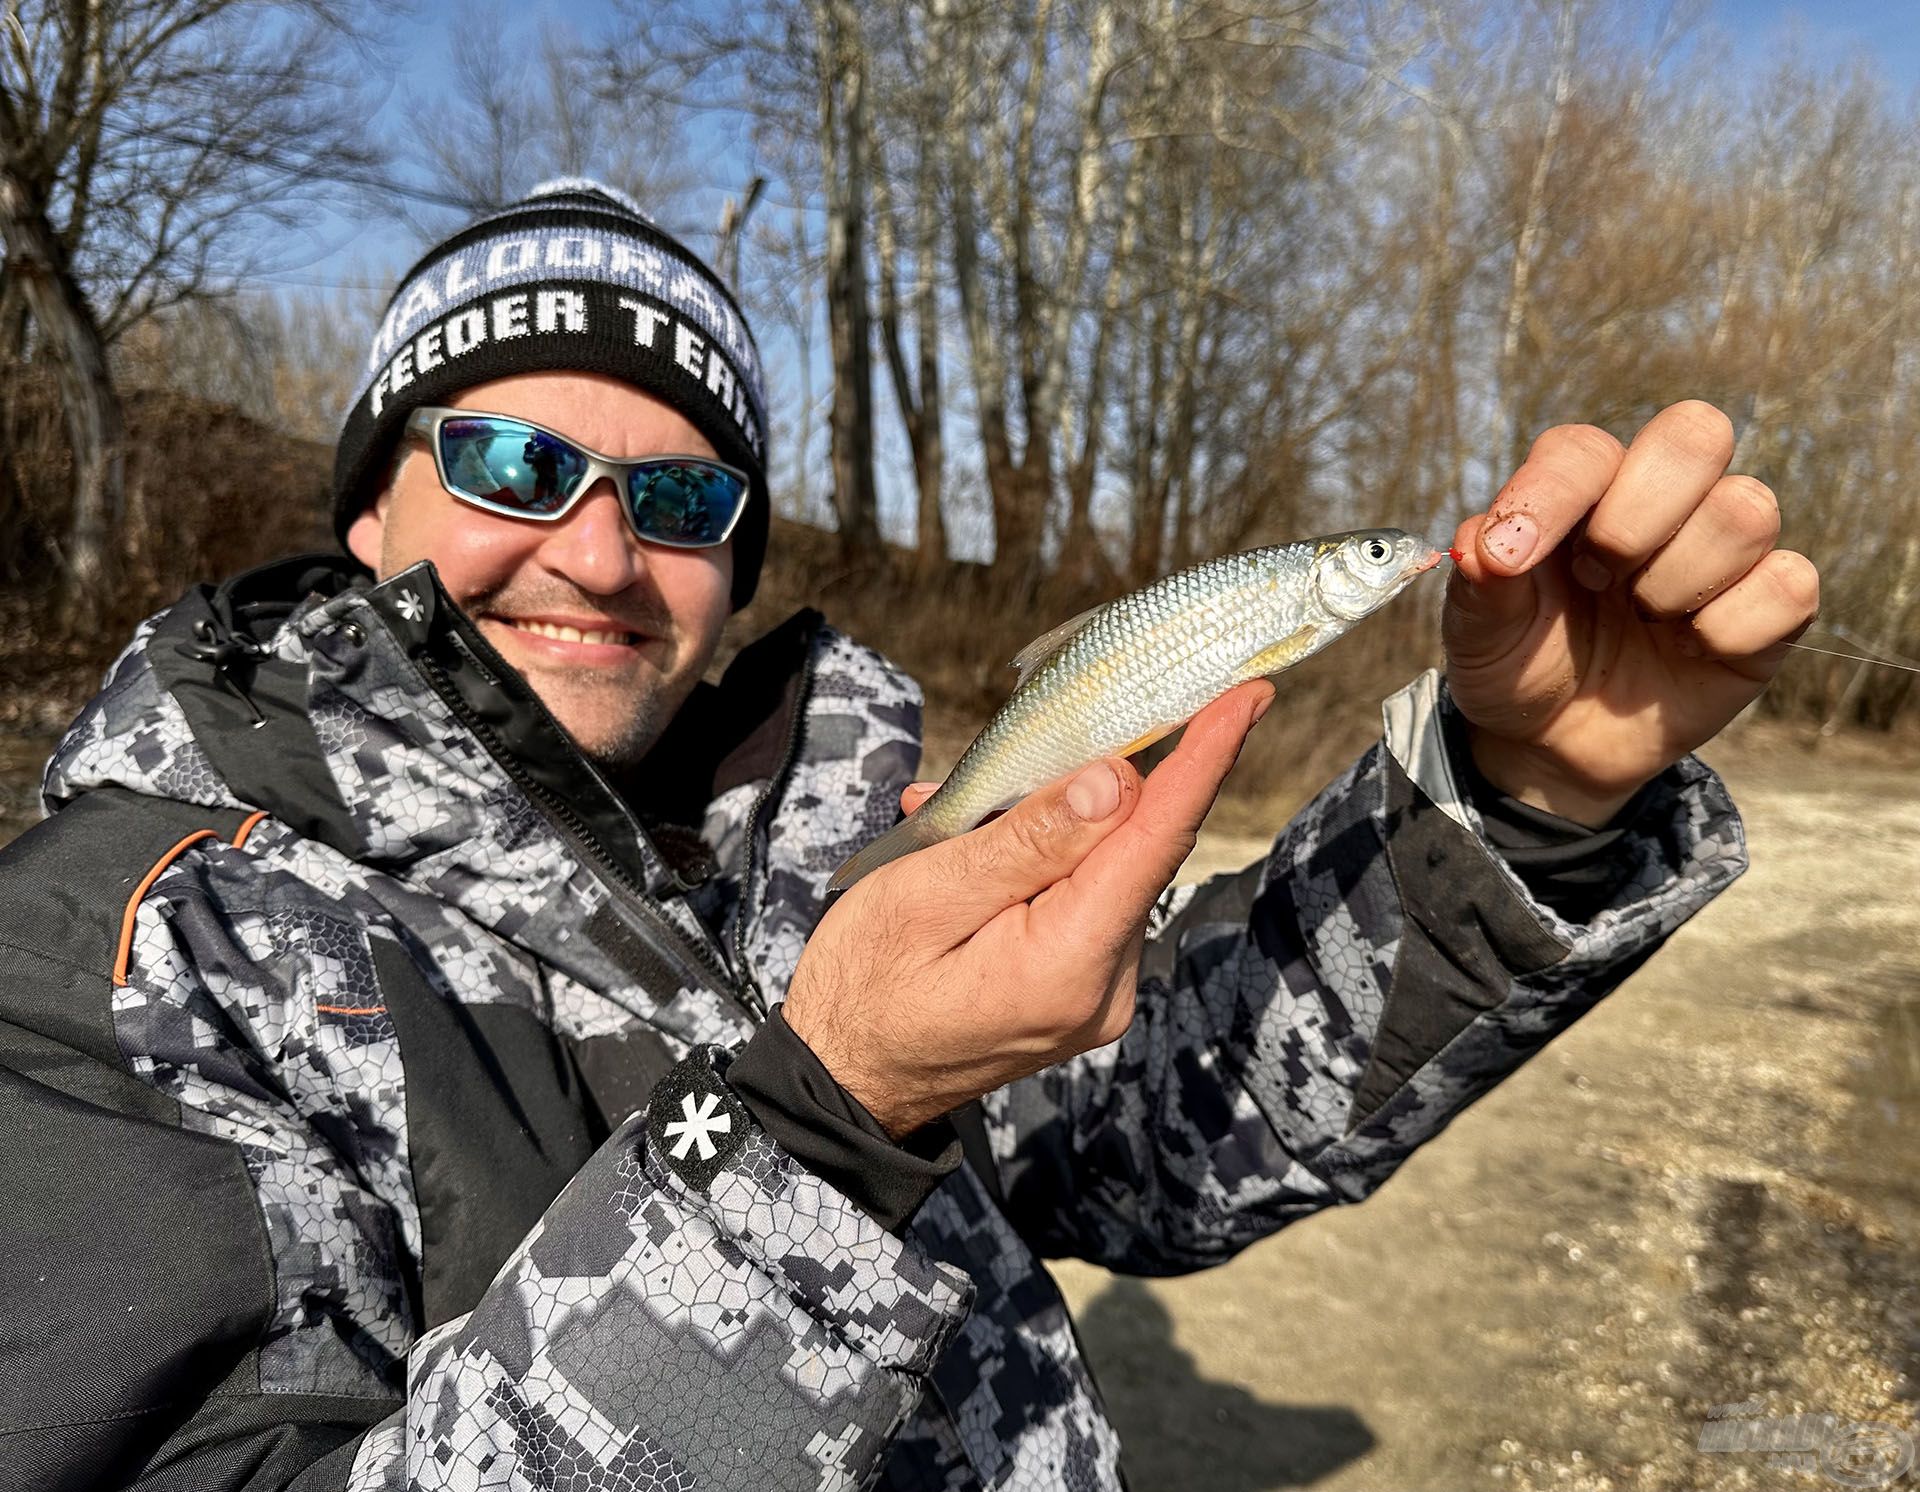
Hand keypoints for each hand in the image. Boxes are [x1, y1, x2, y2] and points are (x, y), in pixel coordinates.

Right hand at [782, 682, 1272, 1136]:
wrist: (845, 1079)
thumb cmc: (865, 985)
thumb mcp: (928, 895)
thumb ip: (1027, 839)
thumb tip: (1121, 778)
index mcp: (1069, 965)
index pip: (1156, 841)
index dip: (1205, 758)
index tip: (1249, 692)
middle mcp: (1106, 986)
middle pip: (1134, 847)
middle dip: (1095, 777)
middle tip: (1041, 729)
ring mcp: (1100, 993)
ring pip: (1105, 867)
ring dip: (1044, 821)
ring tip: (951, 818)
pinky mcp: (1084, 988)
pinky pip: (1082, 897)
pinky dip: (1037, 859)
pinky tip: (970, 850)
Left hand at [1444, 401, 1819, 826]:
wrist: (1551, 743)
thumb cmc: (1516, 661)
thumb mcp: (1476, 627)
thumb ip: (1482, 578)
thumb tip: (1486, 547)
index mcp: (1585, 484)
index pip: (1586, 450)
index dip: (1551, 495)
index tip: (1509, 561)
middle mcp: (1664, 497)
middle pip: (1697, 435)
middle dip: (1637, 517)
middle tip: (1597, 579)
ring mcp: (1723, 547)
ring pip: (1748, 510)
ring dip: (1676, 581)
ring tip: (1640, 619)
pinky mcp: (1770, 606)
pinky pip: (1790, 585)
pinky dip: (1730, 628)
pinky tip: (1690, 651)